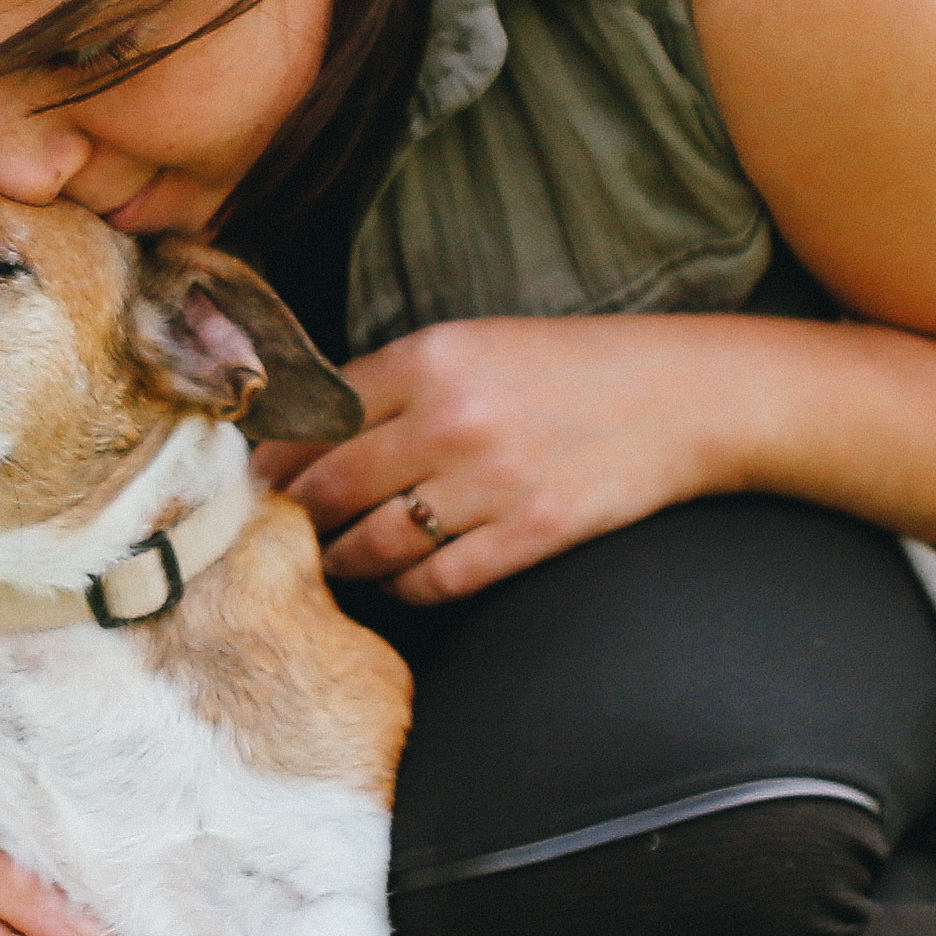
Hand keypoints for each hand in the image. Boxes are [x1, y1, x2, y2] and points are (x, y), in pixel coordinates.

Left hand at [255, 314, 721, 602]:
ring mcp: (491, 481)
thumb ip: (394, 384)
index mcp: (430, 357)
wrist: (682, 396)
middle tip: (276, 536)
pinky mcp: (530, 533)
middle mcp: (451, 418)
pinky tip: (397, 582)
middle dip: (295, 519)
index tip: (254, 485)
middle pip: (329, 488)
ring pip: (372, 544)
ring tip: (331, 563)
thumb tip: (304, 436)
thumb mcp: (474, 347)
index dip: (273, 461)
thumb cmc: (568, 369)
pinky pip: (434, 581)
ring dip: (341, 562)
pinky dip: (404, 589)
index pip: (314, 419)